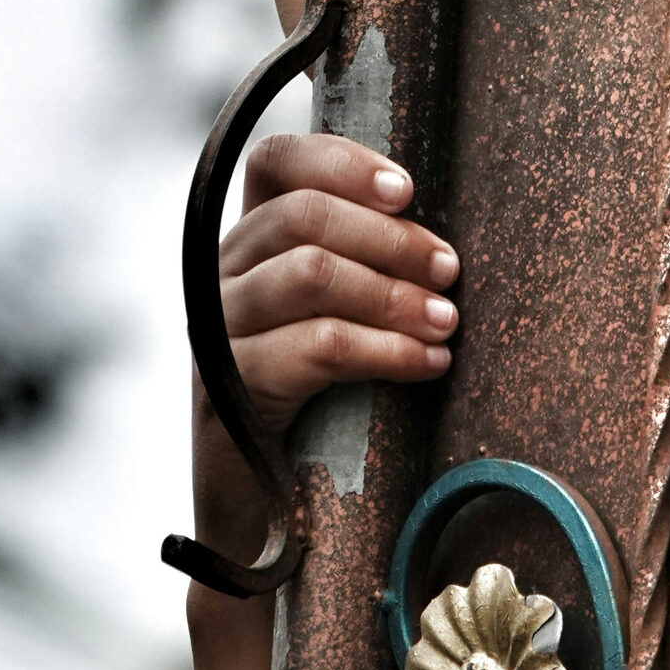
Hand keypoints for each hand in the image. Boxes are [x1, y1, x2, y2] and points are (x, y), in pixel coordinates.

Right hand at [221, 131, 457, 435]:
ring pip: (312, 273)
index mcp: (251, 239)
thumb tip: (442, 240)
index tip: (406, 190)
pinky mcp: (231, 382)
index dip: (340, 162)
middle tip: (449, 270)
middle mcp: (224, 270)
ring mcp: (220, 324)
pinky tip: (428, 363)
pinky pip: (319, 345)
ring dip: (394, 295)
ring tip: (447, 322)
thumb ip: (359, 264)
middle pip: (303, 215)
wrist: (256, 507)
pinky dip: (386, 350)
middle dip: (390, 238)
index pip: (276, 162)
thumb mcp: (331, 316)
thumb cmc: (314, 400)